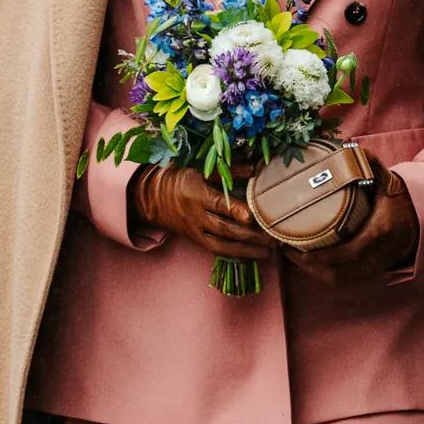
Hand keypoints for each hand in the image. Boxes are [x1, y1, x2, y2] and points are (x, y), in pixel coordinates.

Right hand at [131, 166, 274, 263]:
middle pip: (223, 228)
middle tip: (271, 239)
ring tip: (267, 252)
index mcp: (195, 192)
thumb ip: (228, 170)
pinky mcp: (195, 240)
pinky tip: (251, 255)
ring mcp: (194, 229)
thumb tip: (256, 168)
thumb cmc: (180, 177)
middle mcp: (194, 214)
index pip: (217, 203)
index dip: (234, 210)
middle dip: (248, 236)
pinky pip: (215, 250)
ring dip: (245, 250)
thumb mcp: (200, 168)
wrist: (152, 198)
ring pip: (221, 244)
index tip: (250, 216)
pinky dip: (234, 254)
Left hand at [288, 172, 419, 285]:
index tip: (294, 246)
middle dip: (306, 265)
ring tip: (293, 256)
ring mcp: (373, 267)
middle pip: (334, 271)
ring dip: (312, 272)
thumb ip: (370, 164)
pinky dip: (324, 275)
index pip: (343, 253)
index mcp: (378, 233)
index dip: (316, 256)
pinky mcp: (371, 273)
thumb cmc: (400, 199)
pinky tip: (309, 264)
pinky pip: (344, 280)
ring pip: (337, 279)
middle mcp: (375, 256)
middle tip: (285, 249)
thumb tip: (348, 148)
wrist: (423, 221)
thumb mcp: (388, 180)